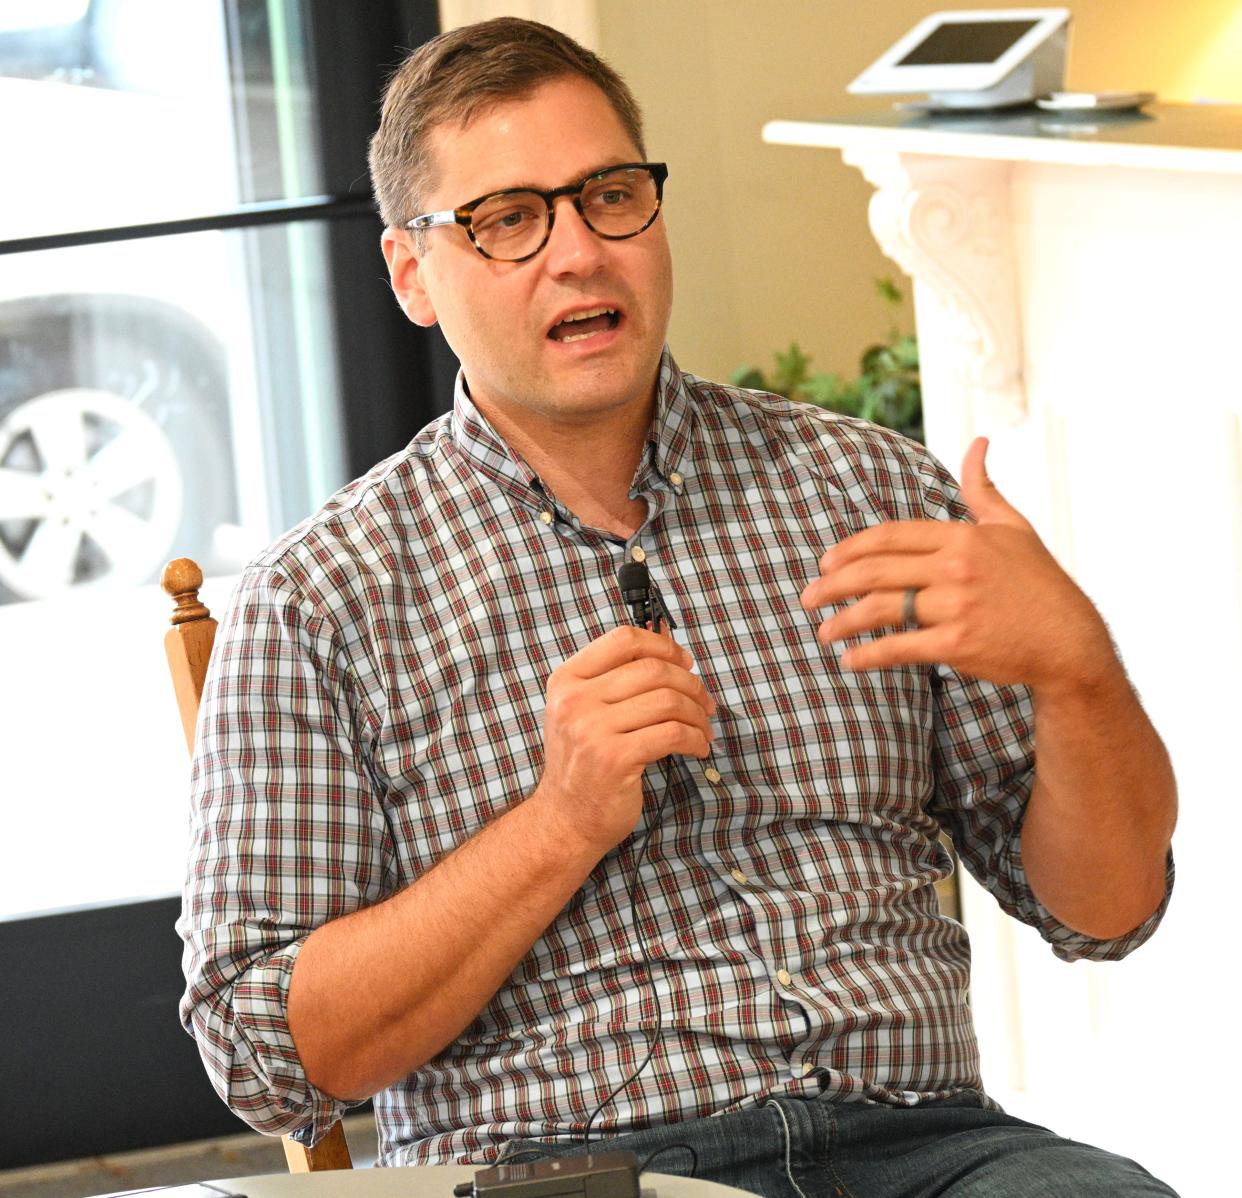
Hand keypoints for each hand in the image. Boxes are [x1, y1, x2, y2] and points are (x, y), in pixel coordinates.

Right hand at [531, 625, 715, 854]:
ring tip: (703, 729)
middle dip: (691, 684)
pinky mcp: (614, 759)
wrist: (566, 819)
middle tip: (705, 702)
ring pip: (668, 701)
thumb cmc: (585, 762)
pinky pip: (673, 734)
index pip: (624, 639)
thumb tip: (671, 648)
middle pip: (652, 670)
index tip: (685, 663)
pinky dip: (696, 739)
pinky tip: (699, 748)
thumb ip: (616, 679)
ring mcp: (592, 730)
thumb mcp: (584, 711)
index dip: (663, 646)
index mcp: (567, 680)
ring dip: (697, 714)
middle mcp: (574, 700)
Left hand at [799, 437, 1116, 693]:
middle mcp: (956, 567)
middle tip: (808, 598)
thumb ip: (984, 489)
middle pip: (875, 571)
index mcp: (962, 537)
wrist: (1070, 641)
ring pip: (880, 609)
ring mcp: (956, 606)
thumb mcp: (1014, 528)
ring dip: (843, 622)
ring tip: (823, 632)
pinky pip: (900, 647)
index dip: (850, 549)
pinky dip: (869, 655)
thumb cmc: (1039, 584)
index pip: (890, 536)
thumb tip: (977, 444)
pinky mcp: (958, 644)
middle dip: (833, 585)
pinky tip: (850, 661)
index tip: (826, 563)